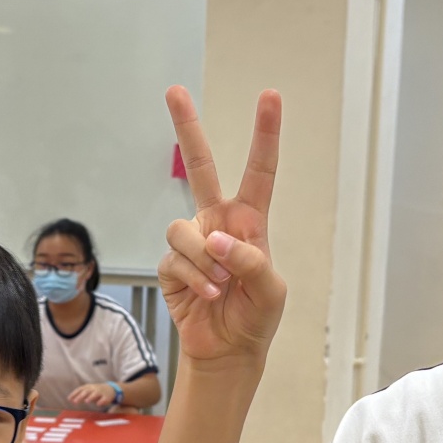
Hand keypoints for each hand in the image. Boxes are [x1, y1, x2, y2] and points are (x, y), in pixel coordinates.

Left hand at [68, 382, 117, 409]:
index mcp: (88, 387)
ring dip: (91, 397)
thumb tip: (70, 399)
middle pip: (86, 391)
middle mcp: (94, 389)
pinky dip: (101, 401)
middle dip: (80, 396)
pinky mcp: (107, 397)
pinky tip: (98, 404)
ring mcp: (100, 392)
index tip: (69, 399)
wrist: (111, 389)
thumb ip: (80, 394)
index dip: (74, 394)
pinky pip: (104, 399)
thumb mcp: (88, 390)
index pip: (80, 389)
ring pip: (95, 394)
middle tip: (75, 402)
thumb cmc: (96, 391)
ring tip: (86, 401)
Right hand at [159, 86, 286, 365]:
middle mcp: (218, 223)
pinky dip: (194, 279)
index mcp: (250, 221)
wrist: (227, 352)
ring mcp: (192, 243)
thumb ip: (251, 260)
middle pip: (200, 166)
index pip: (260, 170)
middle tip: (174, 90)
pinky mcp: (171, 265)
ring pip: (183, 228)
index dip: (265, 133)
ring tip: (220, 285)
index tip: (270, 96)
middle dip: (187, 128)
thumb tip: (216, 240)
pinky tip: (208, 295)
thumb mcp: (271, 290)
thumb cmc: (256, 317)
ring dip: (203, 260)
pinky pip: (175, 259)